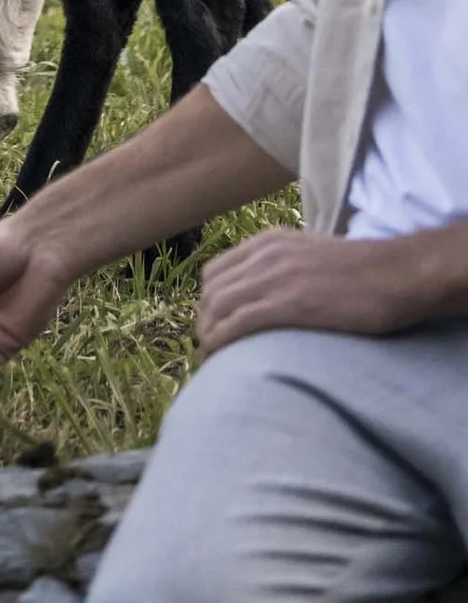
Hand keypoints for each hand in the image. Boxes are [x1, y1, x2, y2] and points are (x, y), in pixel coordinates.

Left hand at [196, 228, 423, 357]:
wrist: (397, 273)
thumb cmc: (365, 272)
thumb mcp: (312, 256)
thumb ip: (287, 268)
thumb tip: (273, 296)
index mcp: (268, 242)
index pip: (216, 272)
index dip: (208, 303)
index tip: (212, 327)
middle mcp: (264, 255)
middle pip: (211, 291)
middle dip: (204, 322)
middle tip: (209, 350)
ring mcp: (275, 277)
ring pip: (218, 306)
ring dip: (208, 335)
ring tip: (211, 360)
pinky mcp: (289, 302)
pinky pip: (238, 322)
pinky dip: (222, 341)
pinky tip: (220, 358)